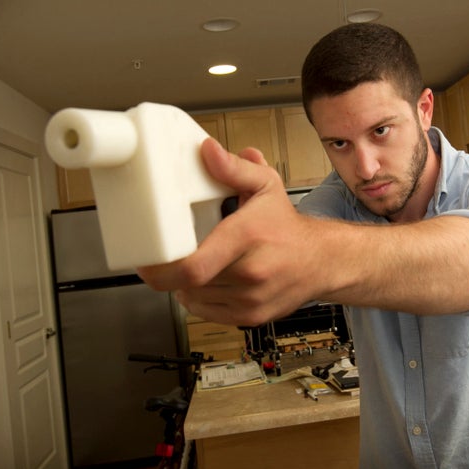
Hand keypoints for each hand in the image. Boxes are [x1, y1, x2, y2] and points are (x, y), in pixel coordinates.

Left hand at [138, 138, 318, 325]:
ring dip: (187, 283)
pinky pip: (207, 312)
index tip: (146, 262)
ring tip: (201, 261)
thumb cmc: (289, 227)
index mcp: (248, 237)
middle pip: (189, 282)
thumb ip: (233, 168)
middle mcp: (250, 272)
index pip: (194, 267)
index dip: (161, 270)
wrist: (321, 261)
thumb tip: (208, 151)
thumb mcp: (265, 187)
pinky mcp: (250, 317)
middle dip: (174, 269)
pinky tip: (211, 279)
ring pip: (194, 298)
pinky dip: (200, 297)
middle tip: (170, 255)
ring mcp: (250, 299)